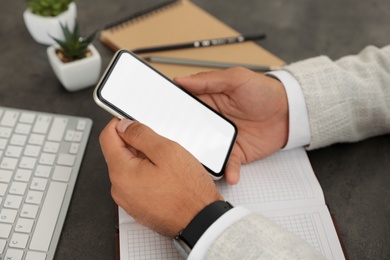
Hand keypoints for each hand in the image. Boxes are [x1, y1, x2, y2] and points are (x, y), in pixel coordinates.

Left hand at [99, 118, 222, 237]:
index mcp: (121, 172)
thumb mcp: (167, 151)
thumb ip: (141, 134)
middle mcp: (119, 188)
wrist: (201, 222)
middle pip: (118, 153)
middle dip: (136, 143)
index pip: (107, 137)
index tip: (131, 120)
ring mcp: (128, 200)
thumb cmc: (188, 192)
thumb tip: (124, 126)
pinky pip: (136, 183)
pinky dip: (147, 174)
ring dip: (143, 160)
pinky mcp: (138, 208)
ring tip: (167, 164)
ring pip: (129, 168)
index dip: (119, 124)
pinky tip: (166, 177)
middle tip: (160, 145)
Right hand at [174, 67, 288, 184]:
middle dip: (180, 142)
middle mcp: (210, 122)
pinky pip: (227, 164)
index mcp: (207, 101)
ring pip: (203, 152)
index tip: (157, 120)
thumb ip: (208, 80)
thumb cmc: (263, 91)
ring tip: (194, 168)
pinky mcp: (235, 153)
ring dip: (199, 160)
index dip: (169, 113)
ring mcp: (222, 139)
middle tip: (169, 149)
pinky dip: (227, 172)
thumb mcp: (236, 78)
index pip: (182, 108)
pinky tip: (229, 176)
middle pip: (189, 133)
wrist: (289, 112)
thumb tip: (180, 79)